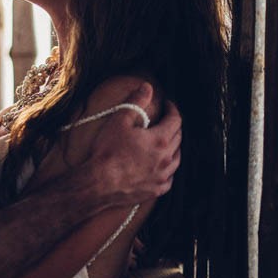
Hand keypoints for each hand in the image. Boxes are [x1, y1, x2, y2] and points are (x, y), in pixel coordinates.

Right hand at [90, 83, 181, 205]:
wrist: (99, 184)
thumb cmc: (108, 152)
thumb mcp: (120, 120)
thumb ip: (136, 101)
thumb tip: (147, 87)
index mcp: (160, 140)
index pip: (175, 120)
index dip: (172, 109)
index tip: (167, 104)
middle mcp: (166, 159)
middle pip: (178, 138)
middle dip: (173, 126)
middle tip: (164, 120)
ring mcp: (162, 176)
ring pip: (177, 158)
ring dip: (173, 147)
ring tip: (165, 141)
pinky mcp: (156, 190)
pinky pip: (170, 178)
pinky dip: (168, 168)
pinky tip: (161, 166)